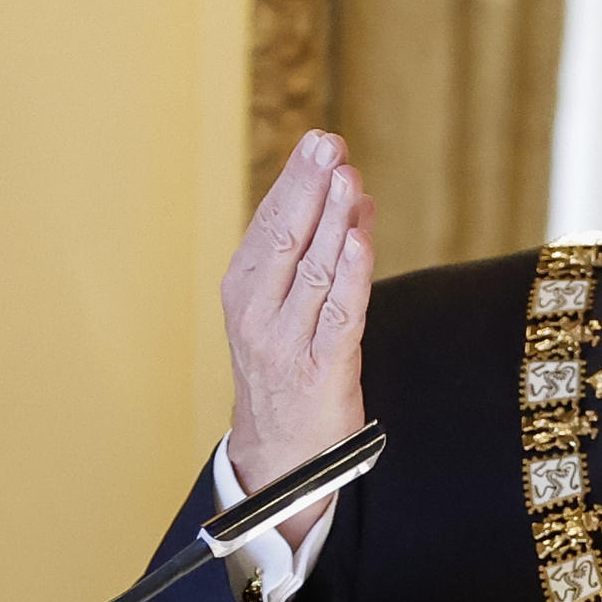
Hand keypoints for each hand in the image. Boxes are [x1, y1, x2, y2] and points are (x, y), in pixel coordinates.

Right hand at [222, 130, 375, 546]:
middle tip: (329, 144)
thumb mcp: (281, 309)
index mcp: (243, 292)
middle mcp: (258, 314)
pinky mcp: (322, 370)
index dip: (294, 182)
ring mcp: (287, 343)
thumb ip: (308, 256)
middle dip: (309, 187)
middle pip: (285, 239)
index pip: (268, 225)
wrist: (280, 459)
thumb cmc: (286, 371)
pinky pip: (339, 314)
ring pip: (313, 270)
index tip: (319, 142)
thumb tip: (350, 195)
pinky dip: (349, 273)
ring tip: (348, 178)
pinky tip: (358, 238)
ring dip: (333, 219)